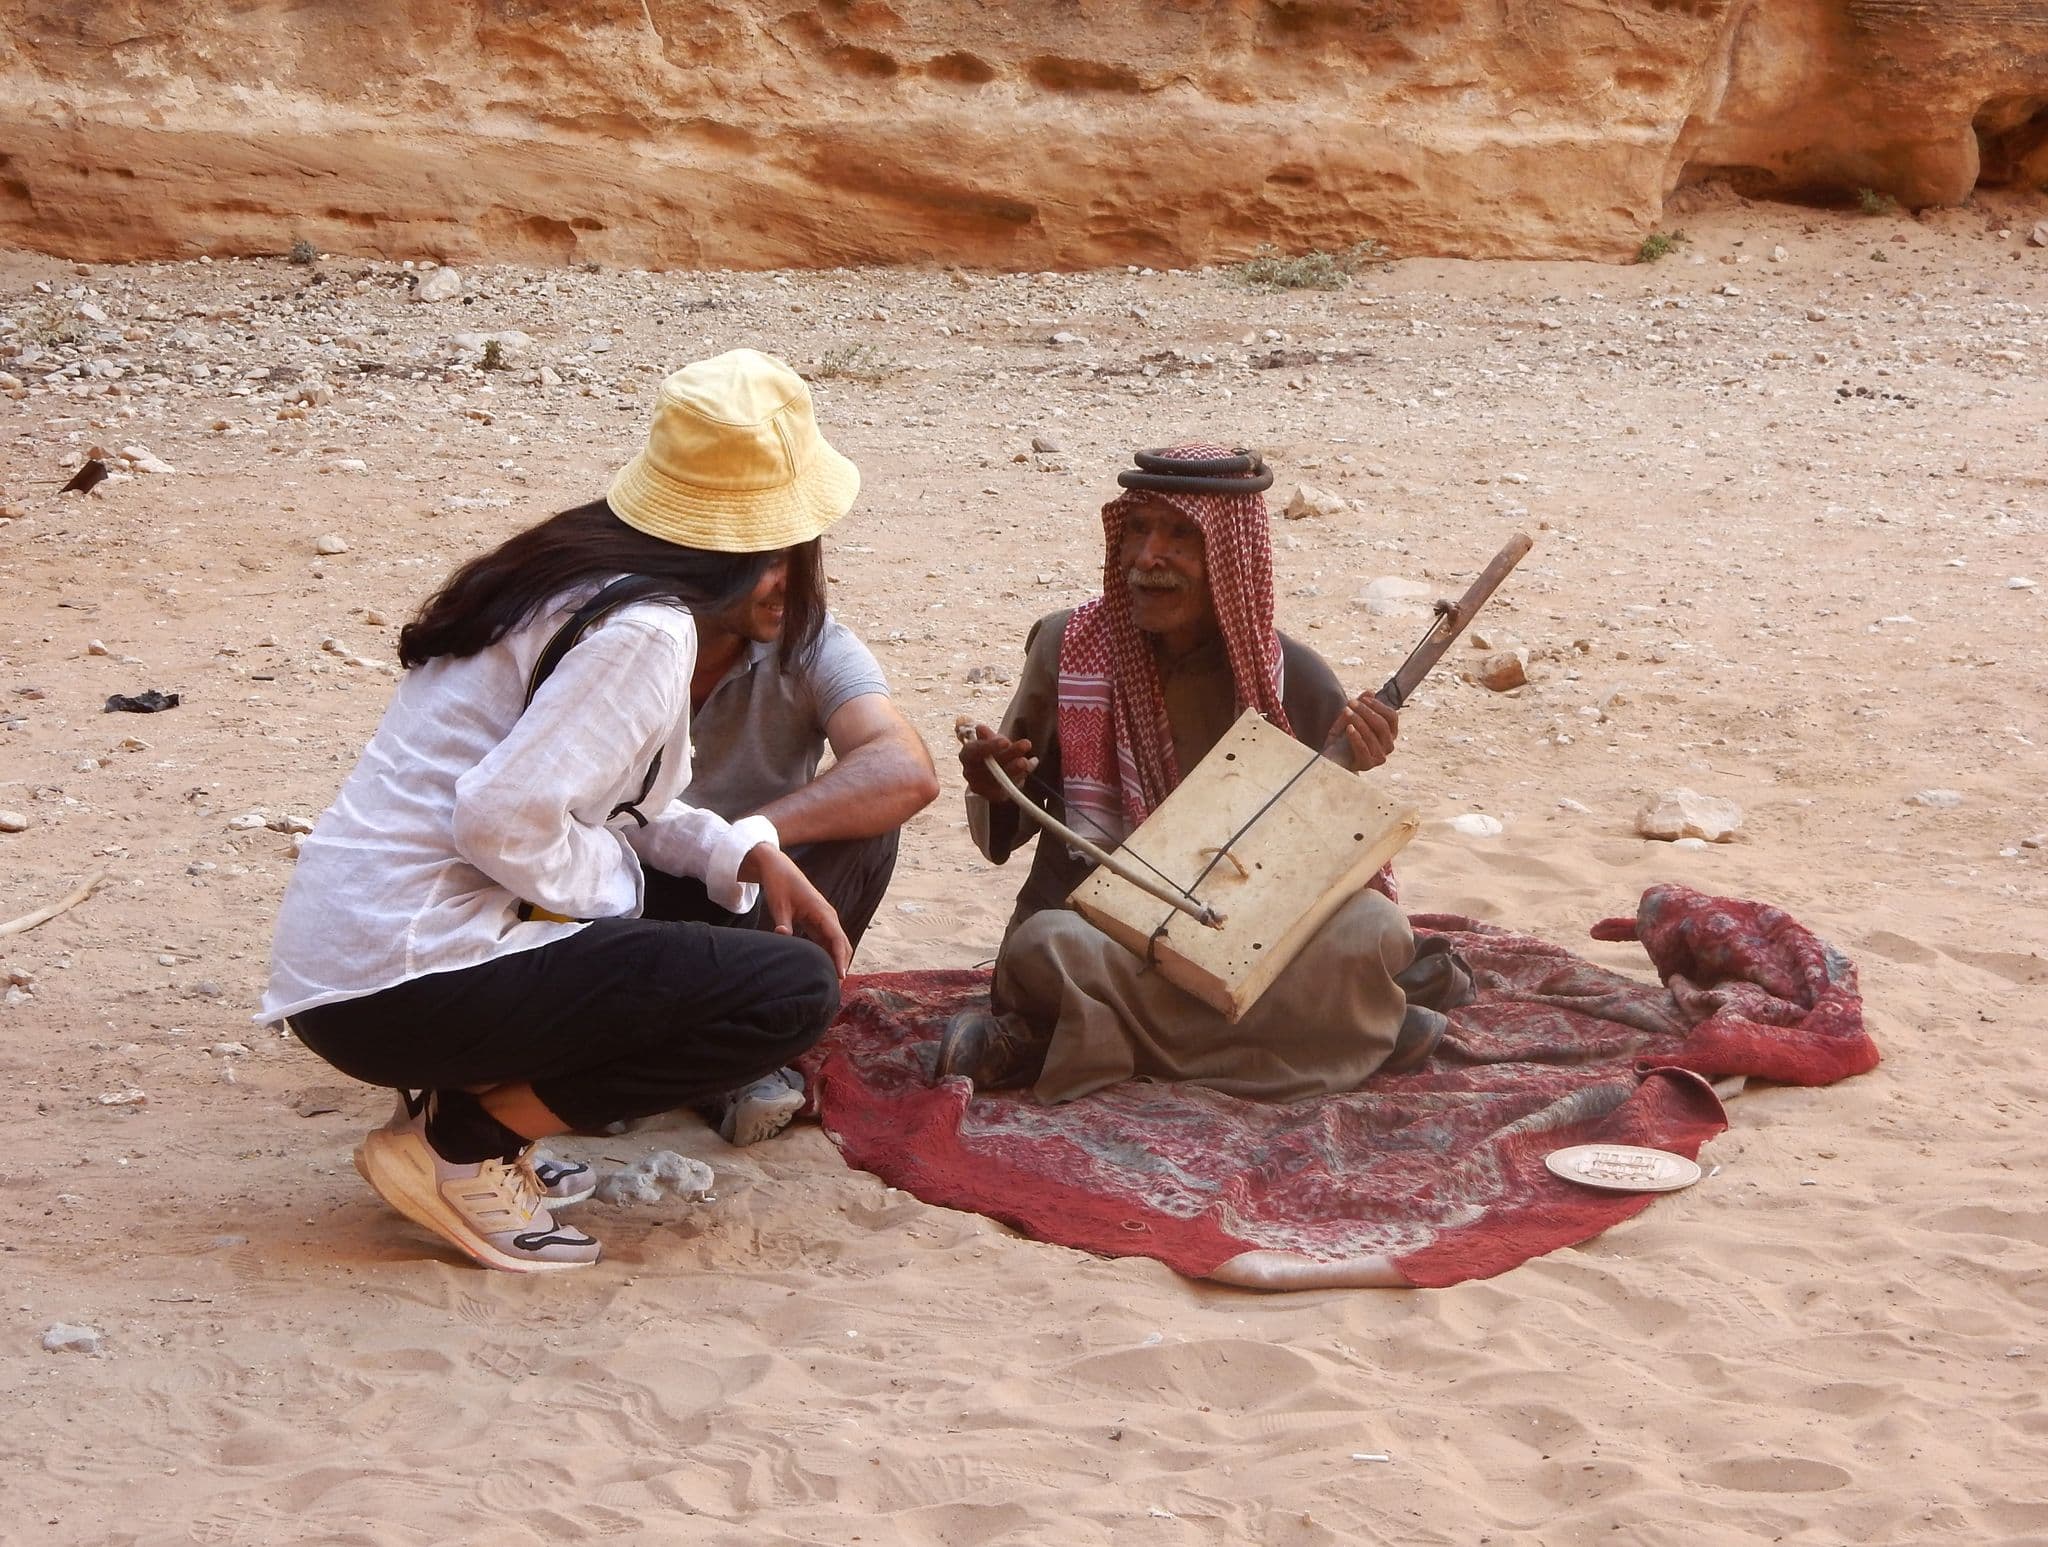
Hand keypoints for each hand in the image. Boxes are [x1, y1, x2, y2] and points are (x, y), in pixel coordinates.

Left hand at [739, 843, 851, 976]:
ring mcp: (824, 921)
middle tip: (835, 990)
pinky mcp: (817, 924)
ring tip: (830, 985)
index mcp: (823, 912)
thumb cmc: (780, 885)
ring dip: (836, 963)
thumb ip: (783, 922)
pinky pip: (827, 943)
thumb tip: (783, 935)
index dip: (840, 958)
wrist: (779, 868)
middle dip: (842, 965)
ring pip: (837, 946)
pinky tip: (822, 971)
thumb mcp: (779, 904)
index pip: (837, 939)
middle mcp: (828, 918)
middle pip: (842, 945)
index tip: (841, 976)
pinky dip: (828, 957)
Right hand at [956, 718, 1036, 801]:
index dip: (989, 746)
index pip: (974, 751)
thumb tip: (981, 729)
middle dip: (1009, 755)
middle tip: (1026, 744)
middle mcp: (970, 772)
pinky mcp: (994, 796)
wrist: (994, 769)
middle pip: (989, 765)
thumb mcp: (991, 740)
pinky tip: (1031, 765)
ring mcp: (981, 786)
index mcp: (967, 755)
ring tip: (1028, 760)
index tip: (1005, 741)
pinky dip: (1021, 777)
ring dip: (1015, 769)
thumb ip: (987, 735)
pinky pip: (1007, 788)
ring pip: (998, 779)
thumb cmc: (992, 752)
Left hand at [1323, 693, 1398, 770]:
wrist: (1329, 758)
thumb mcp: (1349, 717)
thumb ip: (1360, 705)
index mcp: (1389, 734)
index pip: (1392, 717)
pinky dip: (1356, 737)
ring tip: (1346, 712)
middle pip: (1382, 725)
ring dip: (1358, 721)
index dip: (1379, 706)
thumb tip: (1370, 691)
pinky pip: (1363, 748)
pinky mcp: (1367, 765)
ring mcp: (1379, 757)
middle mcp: (1388, 746)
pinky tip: (1348, 728)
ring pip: (1372, 735)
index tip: (1364, 698)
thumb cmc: (1341, 737)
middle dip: (1366, 711)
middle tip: (1351, 702)